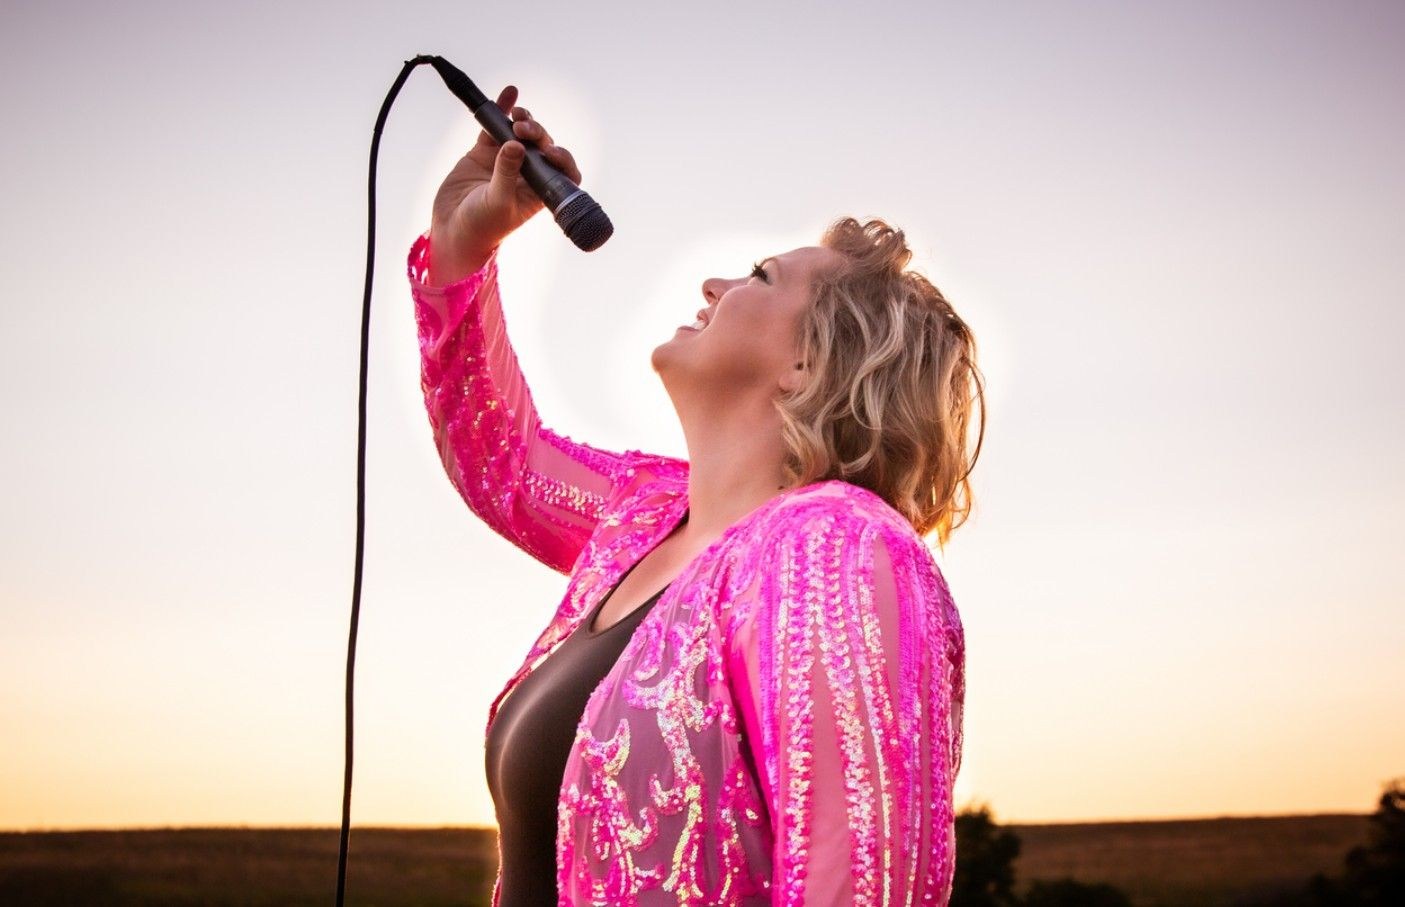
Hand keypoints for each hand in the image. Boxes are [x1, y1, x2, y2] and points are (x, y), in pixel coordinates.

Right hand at [428, 85, 582, 283]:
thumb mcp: (497, 202)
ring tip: (517, 117)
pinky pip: (496, 127)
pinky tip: (510, 93)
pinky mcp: (485, 152)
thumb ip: (507, 174)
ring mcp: (506, 160)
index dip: (563, 158)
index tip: (552, 152)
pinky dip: (503, 109)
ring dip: (524, 121)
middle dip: (537, 134)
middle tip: (523, 130)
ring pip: (521, 133)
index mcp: (538, 191)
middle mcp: (527, 174)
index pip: (563, 172)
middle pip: (542, 146)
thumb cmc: (481, 226)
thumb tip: (517, 145)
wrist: (451, 229)